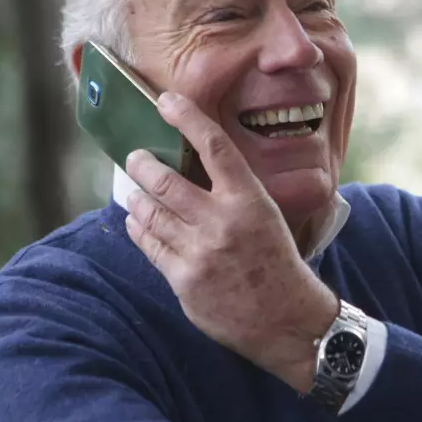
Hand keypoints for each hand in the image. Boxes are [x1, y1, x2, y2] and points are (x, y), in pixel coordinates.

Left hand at [123, 93, 338, 392]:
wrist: (287, 320)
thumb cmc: (277, 262)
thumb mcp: (267, 216)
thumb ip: (233, 193)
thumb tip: (194, 169)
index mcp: (250, 200)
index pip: (214, 147)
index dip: (187, 118)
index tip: (166, 100)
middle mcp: (222, 222)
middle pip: (167, 180)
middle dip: (143, 164)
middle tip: (136, 157)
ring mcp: (200, 252)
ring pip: (151, 212)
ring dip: (136, 196)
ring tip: (133, 189)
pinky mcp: (184, 280)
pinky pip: (150, 246)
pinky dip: (139, 229)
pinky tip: (137, 222)